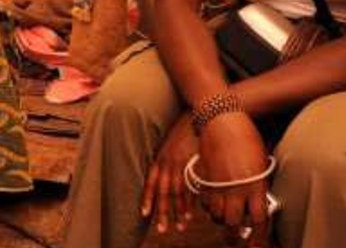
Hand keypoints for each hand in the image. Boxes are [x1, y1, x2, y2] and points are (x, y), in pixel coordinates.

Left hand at [142, 116, 199, 233]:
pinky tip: (191, 214)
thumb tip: (167, 173)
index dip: (147, 199)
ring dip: (178, 213)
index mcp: (160, 159)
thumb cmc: (186, 129)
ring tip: (179, 227)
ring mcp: (182, 166)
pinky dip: (191, 204)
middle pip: (163, 193)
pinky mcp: (196, 166)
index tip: (144, 214)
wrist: (201, 115)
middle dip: (162, 213)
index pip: (150, 183)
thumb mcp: (171, 144)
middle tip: (162, 229)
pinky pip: (191, 190)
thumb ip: (167, 159)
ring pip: (177, 195)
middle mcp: (168, 164)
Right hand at [197, 113, 272, 247]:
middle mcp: (236, 187)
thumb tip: (259, 200)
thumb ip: (259, 183)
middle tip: (237, 240)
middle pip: (233, 222)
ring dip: (220, 220)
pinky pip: (204, 201)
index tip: (259, 244)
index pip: (259, 219)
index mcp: (255, 184)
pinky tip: (212, 205)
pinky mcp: (204, 177)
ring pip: (216, 214)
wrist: (222, 118)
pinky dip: (208, 207)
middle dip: (235, 234)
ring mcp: (218, 183)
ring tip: (224, 220)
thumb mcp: (260, 161)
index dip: (260, 235)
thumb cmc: (247, 136)